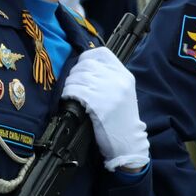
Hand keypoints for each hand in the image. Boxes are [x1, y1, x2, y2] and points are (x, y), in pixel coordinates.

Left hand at [60, 47, 148, 171]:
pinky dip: (68, 95)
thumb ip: (107, 76)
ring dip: (69, 86)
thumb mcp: (121, 91)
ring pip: (77, 77)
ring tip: (71, 94)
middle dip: (74, 74)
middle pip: (85, 65)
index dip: (85, 58)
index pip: (100, 53)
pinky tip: (70, 101)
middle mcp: (118, 80)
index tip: (80, 68)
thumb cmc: (120, 117)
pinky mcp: (98, 103)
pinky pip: (75, 91)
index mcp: (124, 75)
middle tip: (73, 85)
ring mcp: (108, 91)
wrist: (128, 142)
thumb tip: (82, 64)